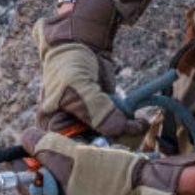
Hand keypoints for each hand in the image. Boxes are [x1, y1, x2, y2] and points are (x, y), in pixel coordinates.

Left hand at [19, 130, 194, 194]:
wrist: (161, 188)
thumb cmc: (114, 178)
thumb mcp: (74, 158)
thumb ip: (45, 148)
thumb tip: (26, 138)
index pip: (35, 194)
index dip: (30, 168)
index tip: (26, 150)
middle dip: (58, 169)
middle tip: (61, 149)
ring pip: (79, 194)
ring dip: (80, 172)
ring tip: (89, 153)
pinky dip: (98, 180)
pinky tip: (106, 165)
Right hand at [35, 0, 143, 140]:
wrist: (82, 42)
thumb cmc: (69, 62)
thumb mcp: (77, 85)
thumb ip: (95, 108)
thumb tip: (117, 129)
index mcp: (52, 126)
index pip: (72, 149)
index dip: (93, 152)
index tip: (114, 149)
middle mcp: (70, 129)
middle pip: (94, 146)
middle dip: (114, 141)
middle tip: (132, 133)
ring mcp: (90, 123)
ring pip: (110, 137)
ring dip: (126, 132)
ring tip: (139, 124)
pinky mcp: (106, 115)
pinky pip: (120, 126)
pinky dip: (131, 124)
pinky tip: (141, 121)